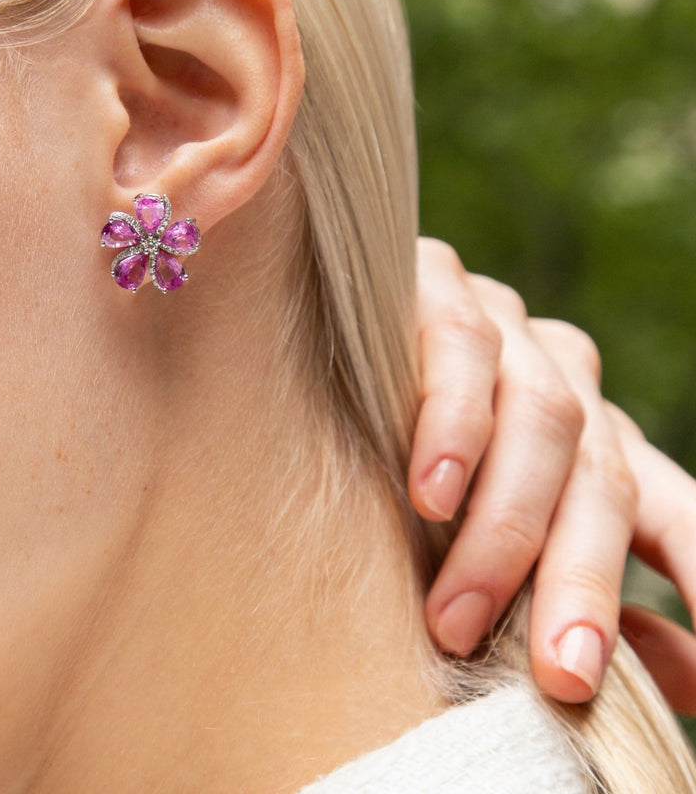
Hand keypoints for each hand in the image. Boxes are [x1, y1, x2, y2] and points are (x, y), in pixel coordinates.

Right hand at [412, 238, 695, 709]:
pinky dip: (453, 427)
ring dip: (504, 528)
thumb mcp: (487, 529)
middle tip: (559, 675)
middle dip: (582, 582)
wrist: (304, 333)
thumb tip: (685, 681)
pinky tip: (428, 494)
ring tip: (456, 616)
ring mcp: (506, 325)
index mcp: (594, 443)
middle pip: (602, 480)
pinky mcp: (438, 281)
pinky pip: (462, 346)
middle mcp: (563, 378)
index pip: (675, 514)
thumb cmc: (396, 458)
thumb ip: (578, 591)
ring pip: (544, 418)